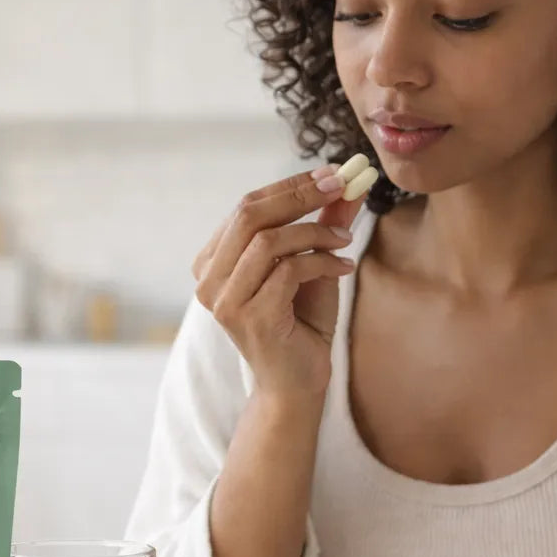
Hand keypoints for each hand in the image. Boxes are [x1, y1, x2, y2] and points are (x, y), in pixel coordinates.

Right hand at [192, 166, 365, 398]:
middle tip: (342, 186)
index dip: (289, 186)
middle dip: (300, 195)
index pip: (246, 206)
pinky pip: (288, 272)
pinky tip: (344, 269)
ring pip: (268, 242)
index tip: (331, 173)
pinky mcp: (250, 319)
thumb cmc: (300, 324)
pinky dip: (322, 262)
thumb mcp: (312, 265)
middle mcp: (209, 280)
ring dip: (315, 233)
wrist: (297, 383)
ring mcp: (225, 301)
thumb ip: (321, 226)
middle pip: (249, 215)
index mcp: (214, 262)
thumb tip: (348, 184)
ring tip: (345, 240)